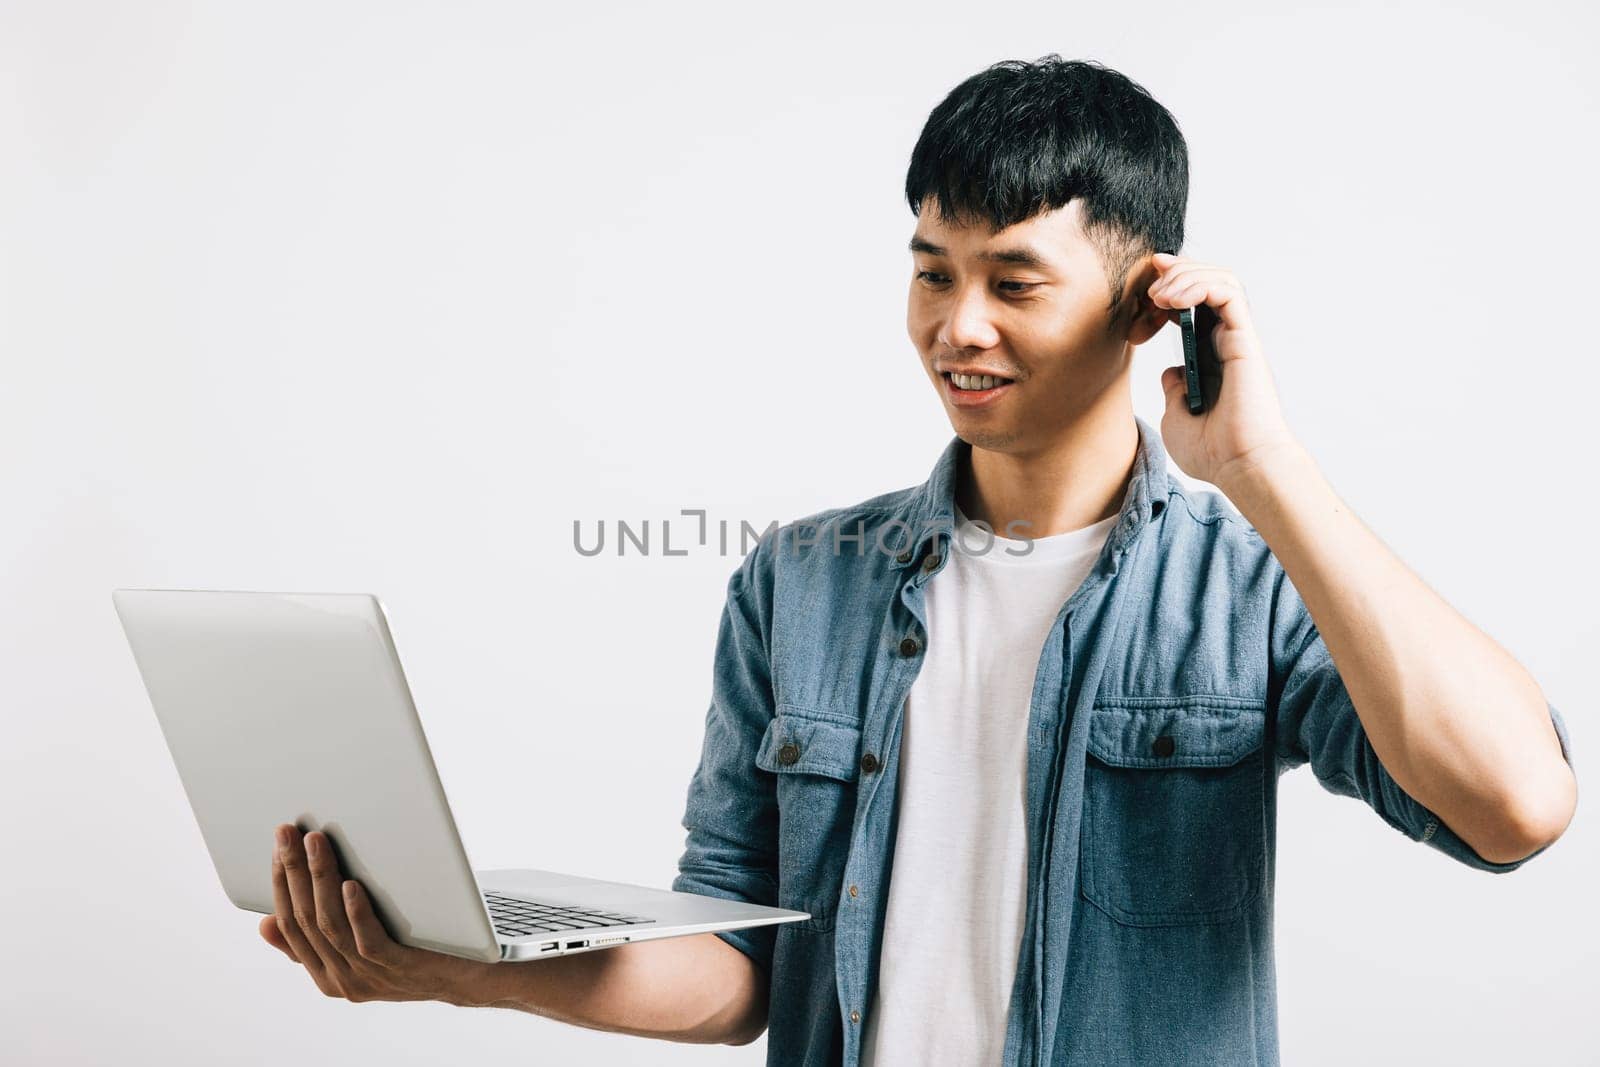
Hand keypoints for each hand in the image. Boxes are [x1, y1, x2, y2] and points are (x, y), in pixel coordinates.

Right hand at [260, 823, 492, 1005]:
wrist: (470, 977)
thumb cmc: (413, 950)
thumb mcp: (358, 946)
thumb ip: (317, 939)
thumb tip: (264, 923)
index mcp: (326, 974)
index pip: (289, 926)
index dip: (280, 884)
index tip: (276, 847)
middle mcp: (342, 979)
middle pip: (305, 921)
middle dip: (293, 872)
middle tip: (287, 832)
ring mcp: (370, 976)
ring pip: (331, 925)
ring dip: (321, 878)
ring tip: (316, 842)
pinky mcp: (399, 968)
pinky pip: (369, 940)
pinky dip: (357, 911)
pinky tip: (352, 884)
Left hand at [1146, 252, 1303, 488]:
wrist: (1241, 467)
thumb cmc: (1215, 452)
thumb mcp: (1177, 417)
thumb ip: (1173, 390)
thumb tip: (1171, 371)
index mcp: (1211, 358)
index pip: (1193, 307)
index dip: (1168, 292)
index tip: (1139, 297)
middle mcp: (1227, 343)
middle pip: (1207, 284)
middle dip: (1173, 274)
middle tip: (1146, 286)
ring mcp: (1238, 339)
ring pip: (1220, 279)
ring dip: (1184, 276)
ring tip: (1157, 295)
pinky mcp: (1245, 339)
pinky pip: (1228, 292)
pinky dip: (1199, 285)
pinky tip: (1172, 301)